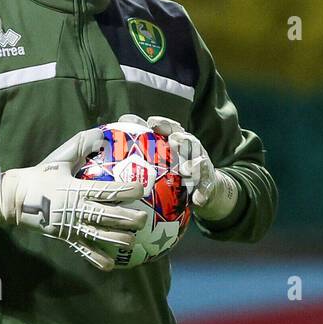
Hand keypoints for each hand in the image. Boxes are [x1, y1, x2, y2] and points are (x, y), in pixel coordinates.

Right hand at [0, 126, 146, 270]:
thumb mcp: (60, 158)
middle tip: (144, 219)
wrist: (14, 198)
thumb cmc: (39, 175)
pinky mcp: (65, 237)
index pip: (107, 190)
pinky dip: (97, 258)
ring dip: (118, 240)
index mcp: (78, 188)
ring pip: (100, 235)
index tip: (142, 188)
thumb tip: (101, 132)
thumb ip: (81, 145)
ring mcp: (72, 225)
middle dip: (129, 219)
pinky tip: (110, 265)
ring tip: (132, 242)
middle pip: (109, 216)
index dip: (127, 189)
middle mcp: (78, 208)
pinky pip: (83, 250)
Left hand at [118, 113, 239, 221]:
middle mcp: (191, 149)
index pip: (169, 128)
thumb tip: (113, 129)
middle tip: (173, 141)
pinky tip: (197, 200)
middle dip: (181, 139)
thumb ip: (140, 145)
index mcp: (177, 140)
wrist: (202, 187)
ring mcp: (201, 165)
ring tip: (186, 169)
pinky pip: (207, 188)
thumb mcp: (159, 157)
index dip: (161, 124)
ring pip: (200, 161)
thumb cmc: (172, 169)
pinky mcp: (209, 182)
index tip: (151, 124)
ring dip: (193, 164)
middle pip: (188, 140)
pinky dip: (203, 193)